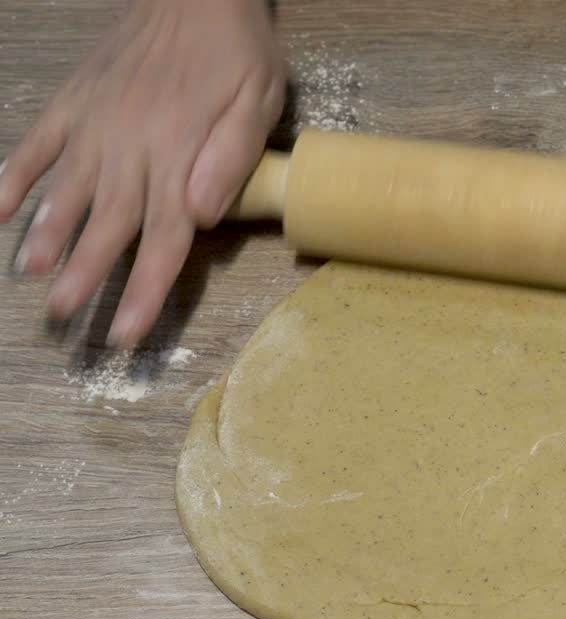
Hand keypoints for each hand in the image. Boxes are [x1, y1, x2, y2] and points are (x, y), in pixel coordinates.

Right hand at [0, 0, 285, 346]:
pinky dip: (15, 174)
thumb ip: (232, 159)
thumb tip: (202, 215)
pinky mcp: (75, 100)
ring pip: (67, 190)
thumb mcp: (257, 103)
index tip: (124, 333)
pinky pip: (38, 142)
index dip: (143, 290)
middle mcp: (130, 149)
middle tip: (61, 318)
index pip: (162, 240)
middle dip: (85, 275)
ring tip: (29, 272)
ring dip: (47, 233)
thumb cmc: (237, 52)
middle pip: (108, 225)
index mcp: (179, 159)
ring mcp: (96, 123)